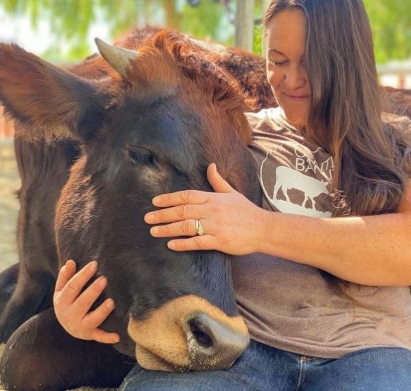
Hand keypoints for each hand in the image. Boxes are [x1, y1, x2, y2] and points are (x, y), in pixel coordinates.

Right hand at [53, 260, 119, 343]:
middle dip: (93, 291)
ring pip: (92, 320)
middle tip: (104, 279)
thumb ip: (65, 277)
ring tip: (112, 301)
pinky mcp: (90, 334)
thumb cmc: (67, 302)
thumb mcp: (61, 290)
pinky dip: (107, 338)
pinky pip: (99, 337)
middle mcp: (70, 315)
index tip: (94, 264)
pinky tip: (117, 336)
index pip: (72, 287)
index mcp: (62, 301)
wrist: (66, 326)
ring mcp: (80, 326)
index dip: (83, 276)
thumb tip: (70, 262)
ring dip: (102, 312)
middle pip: (82, 302)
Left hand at [144, 163, 268, 254]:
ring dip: (168, 229)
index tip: (155, 202)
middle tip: (147, 218)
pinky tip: (171, 245)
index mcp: (213, 198)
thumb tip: (210, 166)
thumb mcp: (232, 193)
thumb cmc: (246, 211)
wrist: (263, 228)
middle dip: (162, 214)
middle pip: (182, 211)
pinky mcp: (220, 241)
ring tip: (154, 231)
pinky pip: (198, 242)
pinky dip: (183, 243)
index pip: (186, 196)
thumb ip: (218, 181)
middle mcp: (212, 210)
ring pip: (187, 226)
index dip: (169, 199)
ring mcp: (215, 226)